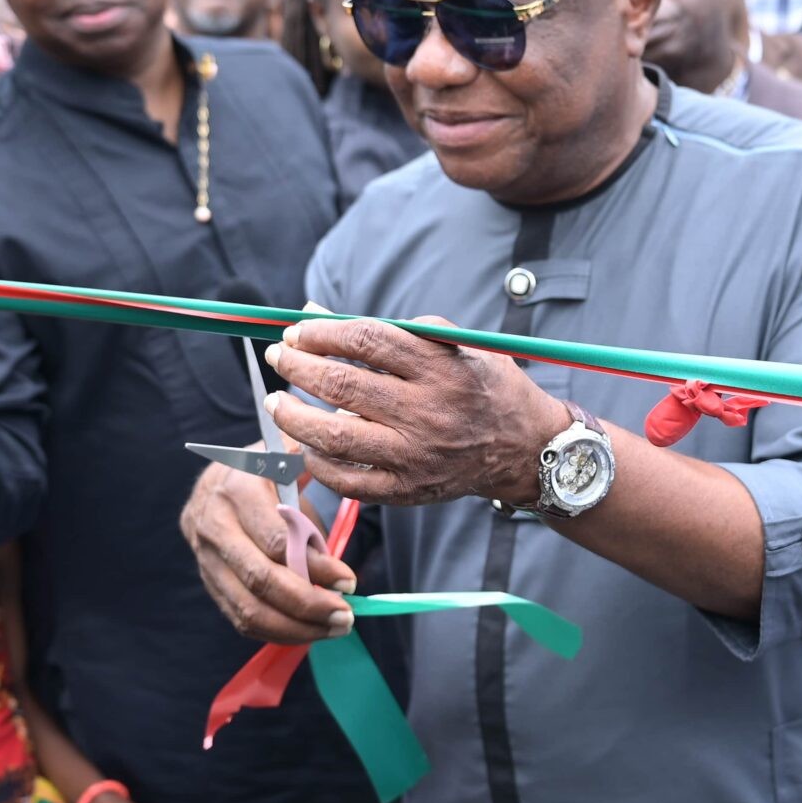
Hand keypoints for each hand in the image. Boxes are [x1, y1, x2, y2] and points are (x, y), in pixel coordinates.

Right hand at [180, 461, 356, 642]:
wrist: (217, 482)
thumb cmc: (266, 471)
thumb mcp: (289, 456)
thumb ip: (314, 468)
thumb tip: (346, 477)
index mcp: (238, 489)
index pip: (277, 541)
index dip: (316, 566)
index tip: (348, 581)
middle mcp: (214, 525)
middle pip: (260, 580)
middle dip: (308, 605)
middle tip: (345, 616)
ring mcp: (206, 558)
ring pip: (248, 609)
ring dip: (296, 627)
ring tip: (333, 627)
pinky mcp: (209, 582)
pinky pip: (241, 619)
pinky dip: (278, 631)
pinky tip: (309, 629)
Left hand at [261, 318, 567, 508]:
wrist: (523, 449)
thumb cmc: (483, 387)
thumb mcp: (455, 344)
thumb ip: (393, 329)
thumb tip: (317, 313)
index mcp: (441, 368)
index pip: (367, 340)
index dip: (322, 333)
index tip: (298, 330)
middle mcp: (427, 411)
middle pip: (343, 386)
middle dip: (298, 367)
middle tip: (278, 358)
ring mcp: (416, 455)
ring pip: (336, 436)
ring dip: (294, 417)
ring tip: (278, 403)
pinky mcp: (408, 489)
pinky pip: (348, 481)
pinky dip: (318, 463)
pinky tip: (306, 446)